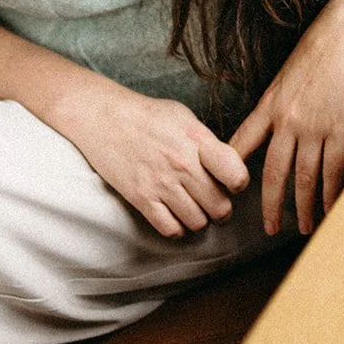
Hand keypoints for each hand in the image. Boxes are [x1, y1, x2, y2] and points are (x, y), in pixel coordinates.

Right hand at [56, 77, 249, 238]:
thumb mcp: (184, 117)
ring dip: (199, 219)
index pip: (235, 174)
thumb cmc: (146, 114)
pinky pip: (170, 229)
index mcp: (197, 139)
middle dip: (221, 209)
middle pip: (220, 206)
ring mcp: (161, 183)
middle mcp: (182, 164)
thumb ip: (207, 142)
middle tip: (215, 203)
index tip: (232, 182)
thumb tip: (226, 165)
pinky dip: (177, 228)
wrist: (103, 117)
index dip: (239, 183)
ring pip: (197, 222)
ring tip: (194, 208)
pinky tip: (175, 216)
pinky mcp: (141, 198)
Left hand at [229, 0, 343, 236]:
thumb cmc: (318, 47)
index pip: (243, 143)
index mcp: (270, 104)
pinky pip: (335, 168)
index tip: (224, 189)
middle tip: (269, 228)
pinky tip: (333, 207)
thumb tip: (275, 121)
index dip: (232, 168)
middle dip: (271, 204)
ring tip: (306, 228)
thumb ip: (279, 101)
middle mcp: (287, 120)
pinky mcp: (341, 127)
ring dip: (305, 206)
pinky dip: (333, 191)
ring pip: (305, 176)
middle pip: (273, 171)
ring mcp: (315, 126)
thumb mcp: (287, 74)